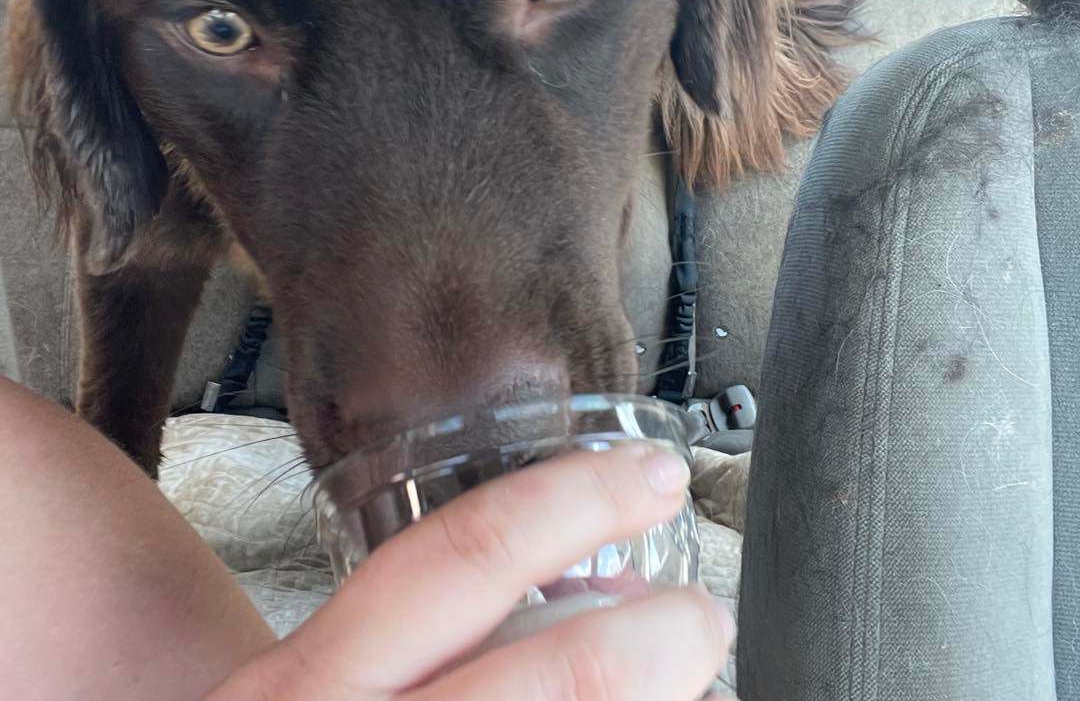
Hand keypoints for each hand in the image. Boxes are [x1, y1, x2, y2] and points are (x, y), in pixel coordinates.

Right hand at [209, 444, 732, 698]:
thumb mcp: (314, 692)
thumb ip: (414, 638)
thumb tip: (587, 592)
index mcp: (307, 688)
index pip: (459, 558)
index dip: (571, 501)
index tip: (649, 473)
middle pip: (550, 678)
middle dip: (656, 639)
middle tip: (704, 614)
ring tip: (704, 689)